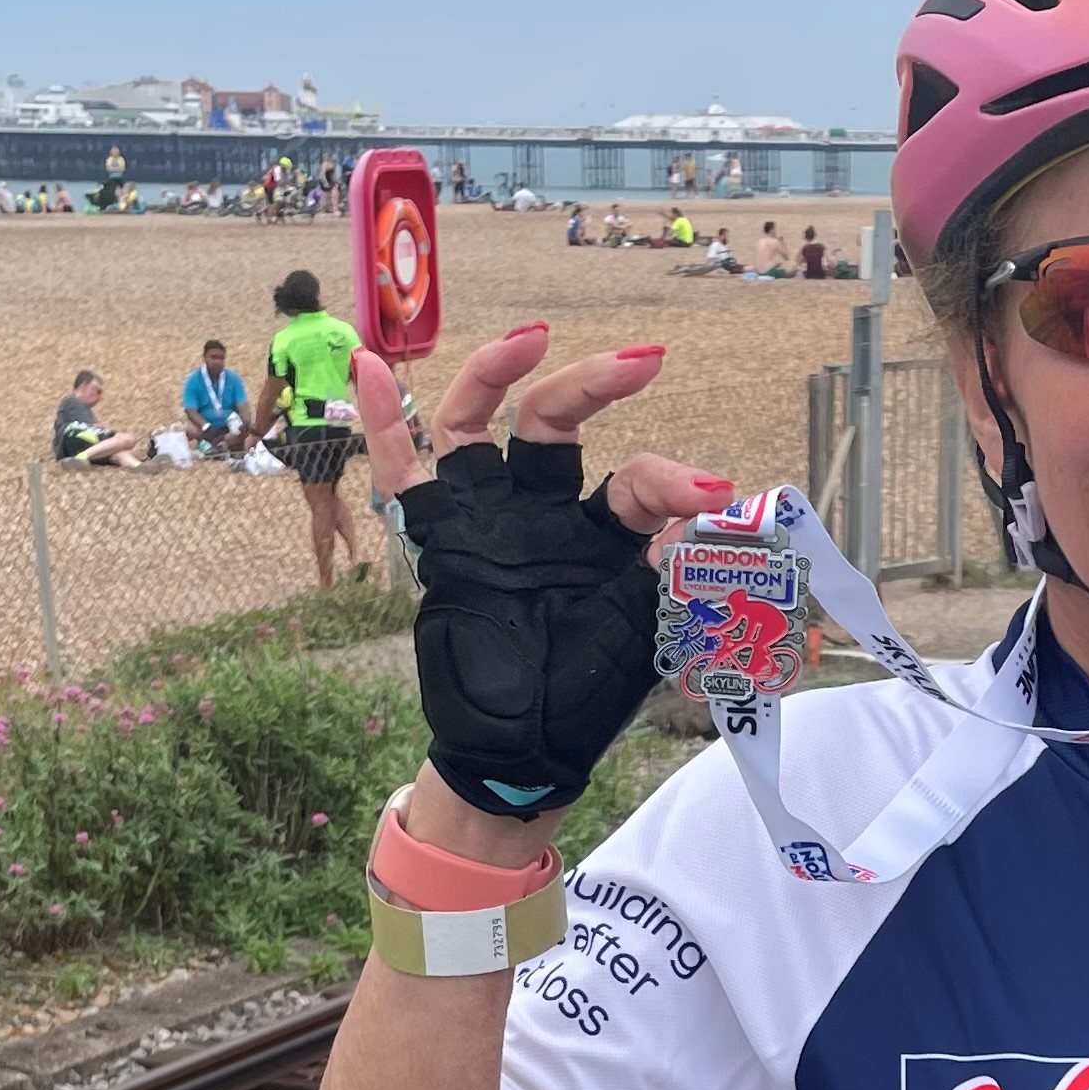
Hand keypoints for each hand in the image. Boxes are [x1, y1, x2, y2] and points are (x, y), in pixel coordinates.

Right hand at [354, 328, 732, 824]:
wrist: (525, 752)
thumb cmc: (586, 693)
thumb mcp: (648, 627)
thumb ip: (676, 568)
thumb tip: (717, 511)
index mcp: (602, 532)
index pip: (633, 479)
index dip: (673, 478)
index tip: (712, 493)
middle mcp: (541, 514)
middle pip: (554, 423)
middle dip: (593, 383)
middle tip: (643, 360)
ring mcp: (485, 523)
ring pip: (474, 426)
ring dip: (494, 372)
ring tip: (529, 337)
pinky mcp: (438, 545)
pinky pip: (404, 477)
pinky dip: (387, 423)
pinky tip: (371, 368)